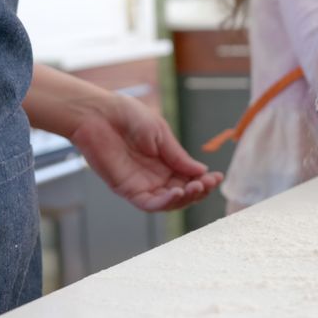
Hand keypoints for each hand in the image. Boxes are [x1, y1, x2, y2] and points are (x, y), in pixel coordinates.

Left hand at [69, 94, 223, 211]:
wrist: (100, 114)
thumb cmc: (128, 117)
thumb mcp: (161, 134)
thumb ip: (178, 156)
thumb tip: (202, 171)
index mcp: (166, 161)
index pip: (189, 178)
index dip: (204, 180)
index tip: (217, 177)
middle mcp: (155, 176)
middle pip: (182, 193)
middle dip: (198, 190)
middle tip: (207, 183)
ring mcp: (142, 184)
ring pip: (169, 202)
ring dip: (185, 198)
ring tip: (195, 187)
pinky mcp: (127, 189)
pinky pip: (149, 204)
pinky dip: (165, 203)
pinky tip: (176, 193)